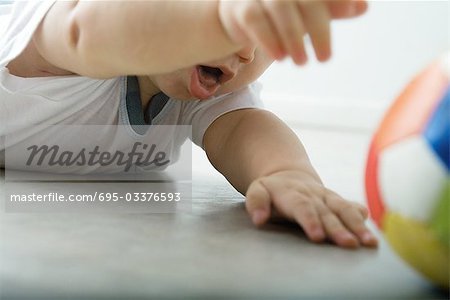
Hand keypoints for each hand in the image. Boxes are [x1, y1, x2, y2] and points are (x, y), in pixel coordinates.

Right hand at [219, 0, 367, 63]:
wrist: (238, 13)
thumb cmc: (281, 12)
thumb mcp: (309, 10)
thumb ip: (334, 7)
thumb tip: (364, 6)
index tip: (351, 9)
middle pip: (305, 0)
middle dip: (318, 30)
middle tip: (325, 59)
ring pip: (279, 8)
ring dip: (293, 38)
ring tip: (302, 62)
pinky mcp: (239, 7)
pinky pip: (255, 20)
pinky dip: (269, 40)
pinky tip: (280, 57)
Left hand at [245, 169, 377, 247]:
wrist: (289, 174)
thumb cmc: (271, 190)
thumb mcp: (257, 190)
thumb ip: (256, 202)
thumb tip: (259, 219)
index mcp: (292, 194)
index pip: (302, 207)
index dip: (311, 220)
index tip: (318, 237)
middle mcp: (314, 195)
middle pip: (327, 212)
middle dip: (339, 229)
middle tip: (349, 244)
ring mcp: (328, 198)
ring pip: (344, 210)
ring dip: (358, 226)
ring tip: (369, 243)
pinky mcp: (338, 201)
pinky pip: (352, 206)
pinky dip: (362, 217)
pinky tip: (371, 231)